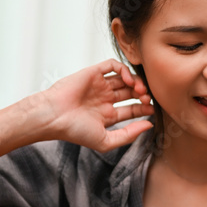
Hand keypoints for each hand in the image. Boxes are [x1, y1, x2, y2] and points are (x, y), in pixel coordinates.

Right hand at [32, 58, 153, 151]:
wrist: (54, 117)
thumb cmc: (75, 131)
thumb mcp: (106, 141)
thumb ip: (128, 135)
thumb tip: (149, 125)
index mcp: (107, 115)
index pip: (132, 109)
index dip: (144, 109)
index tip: (152, 111)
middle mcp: (104, 99)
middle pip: (131, 92)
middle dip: (142, 95)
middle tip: (147, 99)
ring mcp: (99, 85)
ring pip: (125, 78)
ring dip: (136, 82)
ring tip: (140, 91)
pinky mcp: (93, 73)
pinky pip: (113, 65)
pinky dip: (124, 70)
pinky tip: (128, 80)